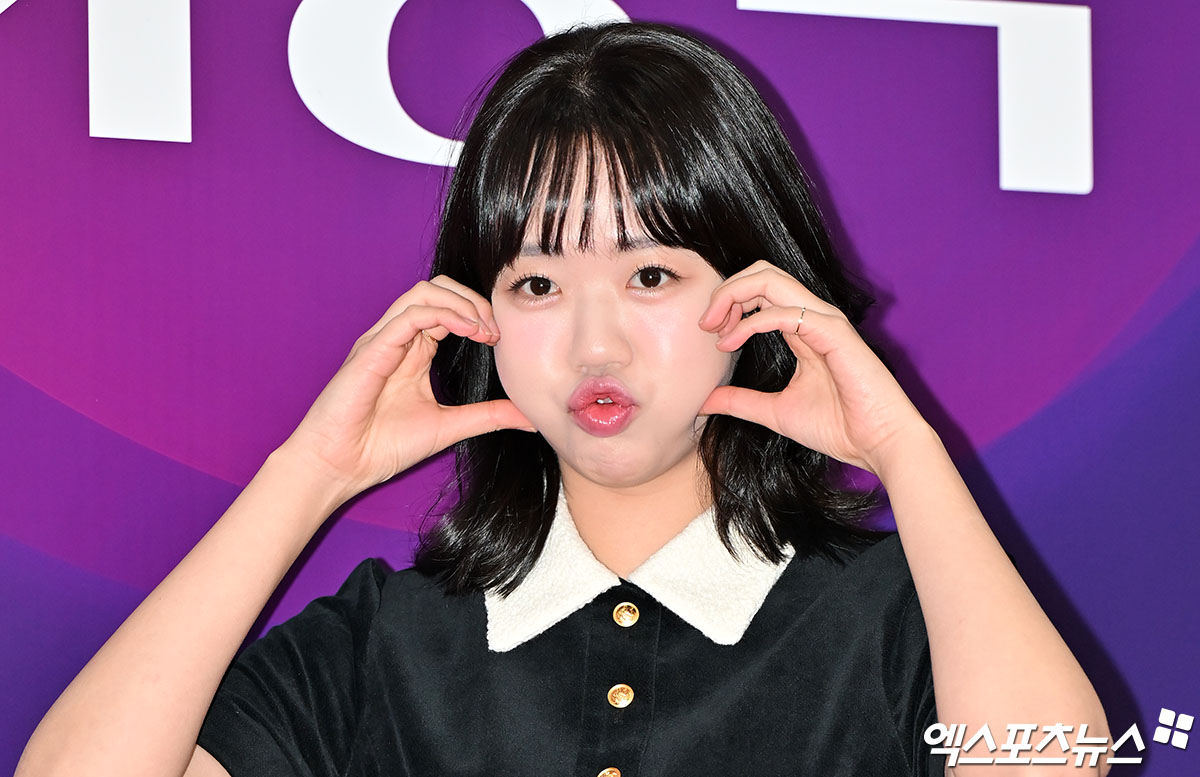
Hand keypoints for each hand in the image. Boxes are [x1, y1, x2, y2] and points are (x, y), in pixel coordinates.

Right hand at [278, 275, 534, 501]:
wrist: (340, 466)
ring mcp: (383, 340)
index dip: (478, 315)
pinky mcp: (372, 349)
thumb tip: (530, 418)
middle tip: (496, 330)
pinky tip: (468, 331)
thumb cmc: (382, 447)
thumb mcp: (450, 426)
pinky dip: (444, 315)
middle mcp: (398, 338)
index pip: (448, 309)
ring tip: (485, 330)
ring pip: (424, 293)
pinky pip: (410, 315)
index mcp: (413, 351)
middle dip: (474, 301)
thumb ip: (488, 416)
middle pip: (438, 290)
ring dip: (463, 304)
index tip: (500, 340)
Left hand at [697, 260, 929, 476]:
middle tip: (705, 323)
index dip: (729, 302)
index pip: (762, 291)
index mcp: (803, 328)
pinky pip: (786, 312)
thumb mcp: (774, 412)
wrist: (878, 445)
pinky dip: (751, 322)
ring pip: (771, 279)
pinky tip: (732, 340)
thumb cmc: (839, 428)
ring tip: (714, 326)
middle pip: (763, 273)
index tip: (709, 332)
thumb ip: (741, 401)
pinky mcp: (834, 333)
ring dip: (734, 296)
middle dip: (727, 290)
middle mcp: (814, 317)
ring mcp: (825, 321)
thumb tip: (704, 401)